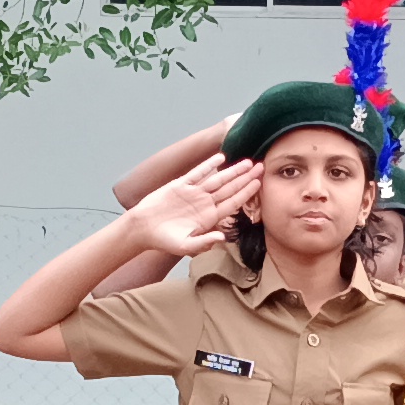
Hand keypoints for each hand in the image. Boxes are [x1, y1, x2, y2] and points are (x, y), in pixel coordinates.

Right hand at [125, 155, 256, 258]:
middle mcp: (205, 203)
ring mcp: (194, 193)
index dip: (246, 193)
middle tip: (261, 167)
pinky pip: (197, 173)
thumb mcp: (184, 246)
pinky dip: (208, 165)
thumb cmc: (164, 240)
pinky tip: (220, 158)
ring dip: (232, 171)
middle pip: (230, 189)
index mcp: (209, 218)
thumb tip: (221, 238)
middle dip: (245, 178)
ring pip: (217, 179)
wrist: (143, 228)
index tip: (258, 183)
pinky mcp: (181, 185)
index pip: (232, 203)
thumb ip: (203, 243)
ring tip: (247, 162)